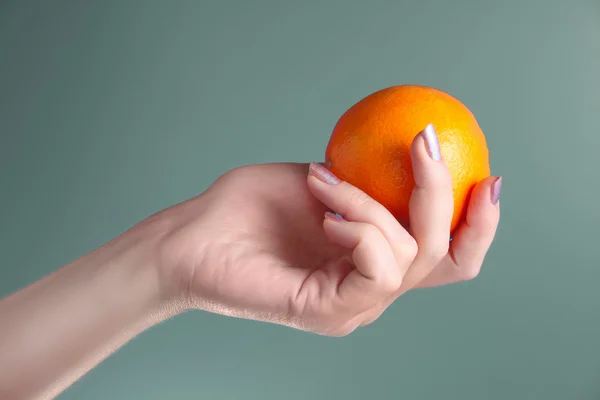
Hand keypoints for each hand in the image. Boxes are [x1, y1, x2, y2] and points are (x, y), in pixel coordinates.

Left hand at [151, 127, 500, 335]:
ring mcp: (353, 306)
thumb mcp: (322, 180)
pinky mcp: (328, 312)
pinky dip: (359, 226)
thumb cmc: (248, 208)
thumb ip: (365, 179)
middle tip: (425, 142)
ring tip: (323, 181)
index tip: (488, 177)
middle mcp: (370, 289)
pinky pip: (376, 268)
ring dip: (371, 203)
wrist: (193, 236)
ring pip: (408, 255)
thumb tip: (405, 150)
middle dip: (444, 195)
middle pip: (444, 258)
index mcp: (372, 261)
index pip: (446, 256)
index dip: (479, 225)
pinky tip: (324, 212)